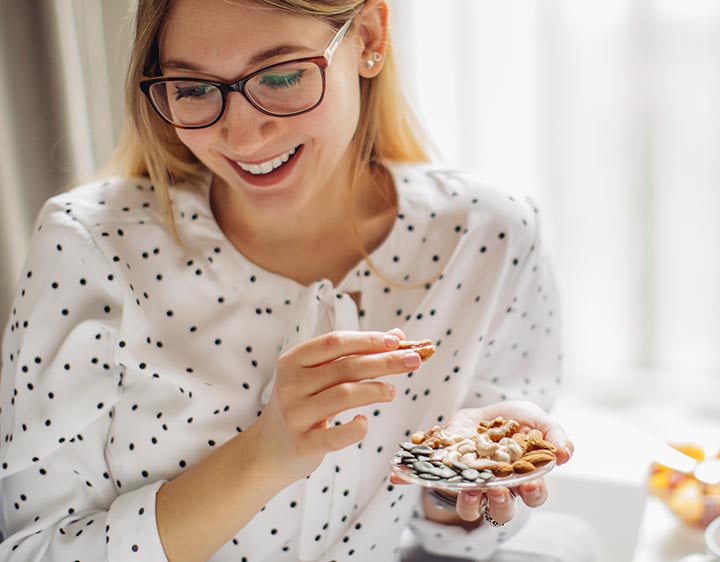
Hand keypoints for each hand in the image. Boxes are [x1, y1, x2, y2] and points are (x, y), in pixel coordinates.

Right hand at [254, 328, 420, 482]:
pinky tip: (364, 422)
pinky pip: (337, 435)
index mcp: (293, 361)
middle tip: (414, 359)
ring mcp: (295, 414)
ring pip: (345, 395)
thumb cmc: (303, 404)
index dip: (368, 339)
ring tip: (391, 391)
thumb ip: (353, 355)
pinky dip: (356, 428)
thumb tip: (397, 335)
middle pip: (346, 366)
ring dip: (376, 390)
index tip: (397, 340)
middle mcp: (291, 384)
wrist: (269, 449)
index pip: (335, 342)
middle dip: (385, 361)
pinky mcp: (303, 443)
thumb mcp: (318, 376)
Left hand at [393, 400, 573, 526]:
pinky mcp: (446, 471)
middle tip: (497, 490)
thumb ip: (554, 434)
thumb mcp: (536, 419)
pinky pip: (431, 482)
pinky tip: (398, 475)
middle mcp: (498, 488)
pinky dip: (415, 480)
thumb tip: (566, 454)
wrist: (483, 411)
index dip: (534, 493)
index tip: (531, 484)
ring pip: (470, 506)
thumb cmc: (514, 421)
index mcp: (523, 479)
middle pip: (503, 508)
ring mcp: (470, 483)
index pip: (534, 495)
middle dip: (501, 503)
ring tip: (467, 488)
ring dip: (468, 501)